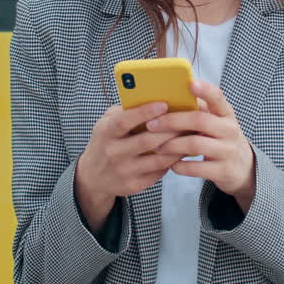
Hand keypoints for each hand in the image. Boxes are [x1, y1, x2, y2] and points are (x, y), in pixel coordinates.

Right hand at [74, 101, 184, 232]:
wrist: (93, 176)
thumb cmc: (105, 142)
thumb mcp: (106, 123)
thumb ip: (124, 111)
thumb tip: (152, 98)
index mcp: (106, 133)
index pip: (124, 121)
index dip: (145, 112)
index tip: (164, 104)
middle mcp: (113, 153)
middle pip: (147, 141)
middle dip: (170, 129)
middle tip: (188, 119)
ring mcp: (124, 171)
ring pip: (158, 159)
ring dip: (177, 147)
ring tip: (191, 135)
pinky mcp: (134, 185)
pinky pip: (159, 172)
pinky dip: (173, 161)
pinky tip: (182, 152)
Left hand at [149, 80, 256, 212]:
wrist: (244, 168)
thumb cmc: (221, 139)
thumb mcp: (217, 122)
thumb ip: (199, 111)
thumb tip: (168, 99)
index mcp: (226, 114)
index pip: (218, 97)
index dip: (205, 90)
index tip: (190, 83)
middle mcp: (229, 130)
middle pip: (199, 120)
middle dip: (172, 121)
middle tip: (151, 124)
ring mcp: (228, 151)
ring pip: (195, 144)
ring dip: (171, 145)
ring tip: (157, 147)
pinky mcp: (223, 171)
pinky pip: (196, 168)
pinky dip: (180, 166)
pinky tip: (171, 164)